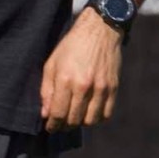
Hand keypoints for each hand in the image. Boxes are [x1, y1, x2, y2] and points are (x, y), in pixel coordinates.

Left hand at [40, 7, 122, 130]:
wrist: (100, 30)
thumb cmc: (72, 46)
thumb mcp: (52, 64)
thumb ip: (47, 90)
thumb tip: (45, 114)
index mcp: (66, 79)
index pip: (58, 114)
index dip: (53, 125)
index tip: (50, 127)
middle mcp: (85, 86)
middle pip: (74, 120)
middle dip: (64, 126)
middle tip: (61, 123)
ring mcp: (101, 88)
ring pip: (91, 121)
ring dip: (81, 122)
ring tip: (75, 116)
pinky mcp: (113, 87)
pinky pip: (106, 114)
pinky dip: (97, 118)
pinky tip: (90, 112)